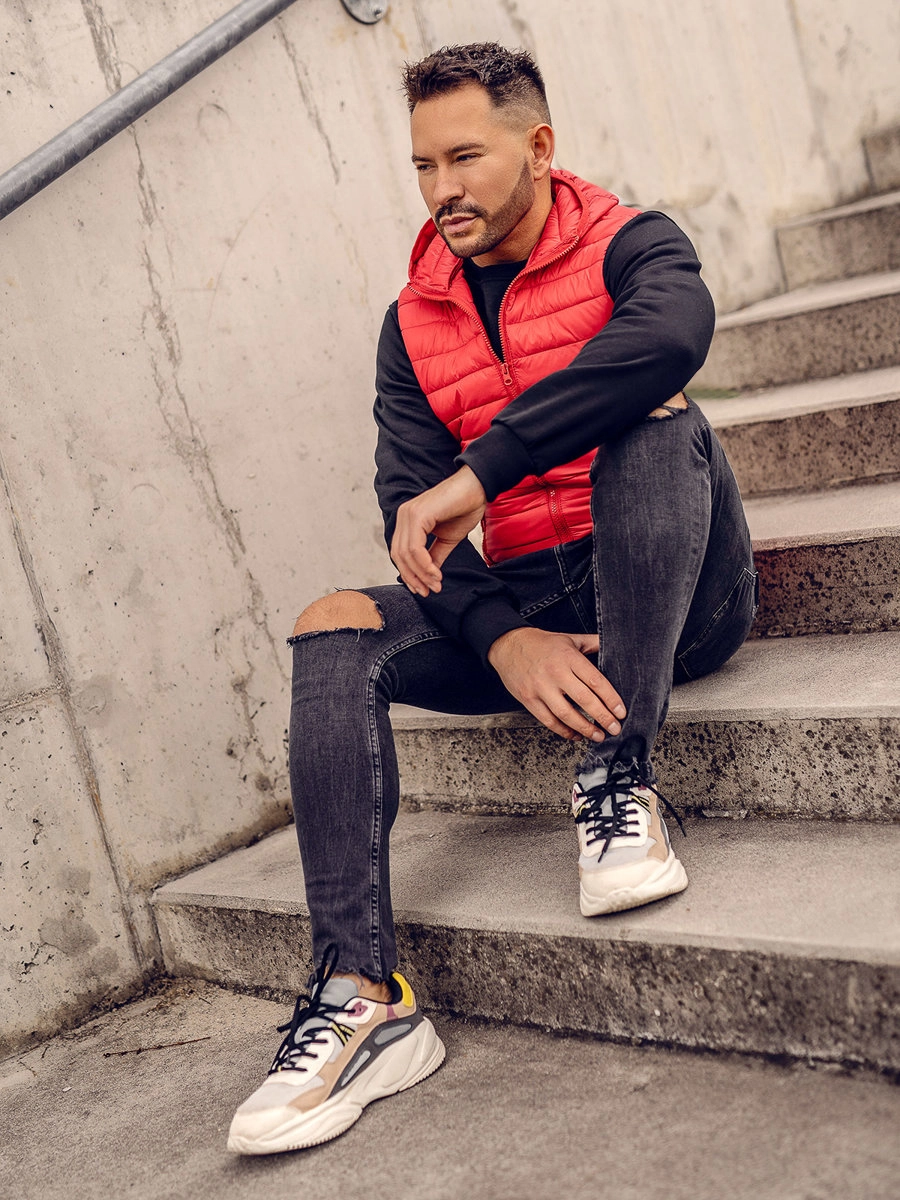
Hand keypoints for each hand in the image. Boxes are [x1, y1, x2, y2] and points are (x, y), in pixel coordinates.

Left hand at [391, 466, 486, 595]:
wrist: (479, 487)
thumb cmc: (465, 507)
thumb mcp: (448, 538)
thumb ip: (435, 555)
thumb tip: (429, 576)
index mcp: (408, 520)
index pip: (400, 553)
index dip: (410, 574)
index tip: (424, 589)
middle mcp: (404, 516)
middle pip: (399, 556)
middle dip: (413, 578)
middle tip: (429, 591)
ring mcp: (408, 514)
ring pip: (406, 554)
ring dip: (421, 574)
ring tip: (435, 585)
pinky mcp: (418, 515)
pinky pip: (415, 548)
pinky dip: (424, 565)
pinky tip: (436, 574)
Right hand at [487, 627, 625, 741]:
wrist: (508, 645)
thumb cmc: (541, 643)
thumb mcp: (569, 638)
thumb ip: (592, 642)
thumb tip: (615, 644)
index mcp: (568, 657)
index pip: (595, 681)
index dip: (611, 699)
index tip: (620, 711)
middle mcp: (555, 673)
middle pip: (584, 699)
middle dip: (602, 717)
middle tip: (614, 728)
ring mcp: (540, 687)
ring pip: (566, 714)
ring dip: (584, 728)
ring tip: (598, 736)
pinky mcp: (528, 699)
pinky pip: (548, 720)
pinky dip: (563, 731)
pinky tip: (576, 735)